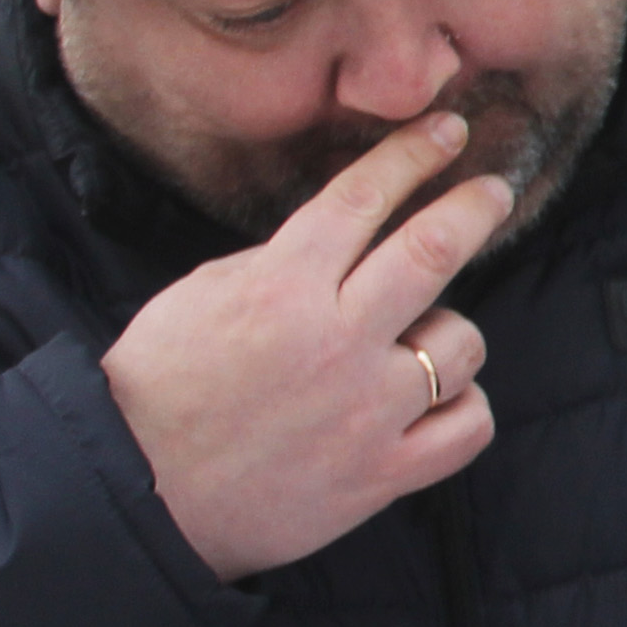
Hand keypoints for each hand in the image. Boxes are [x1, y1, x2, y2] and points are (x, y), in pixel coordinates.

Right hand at [100, 112, 507, 578]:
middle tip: (492, 191)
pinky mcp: (383, 473)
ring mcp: (367, 410)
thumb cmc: (157, 388)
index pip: (363, 199)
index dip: (411, 155)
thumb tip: (344, 240)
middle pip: (433, 251)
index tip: (446, 132)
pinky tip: (438, 403)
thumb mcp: (202, 295)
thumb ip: (280, 264)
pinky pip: (468, 426)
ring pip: (460, 344)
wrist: (135, 493)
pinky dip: (463, 407)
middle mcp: (337, 340)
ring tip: (417, 346)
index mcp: (282, 287)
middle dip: (473, 208)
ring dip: (450, 335)